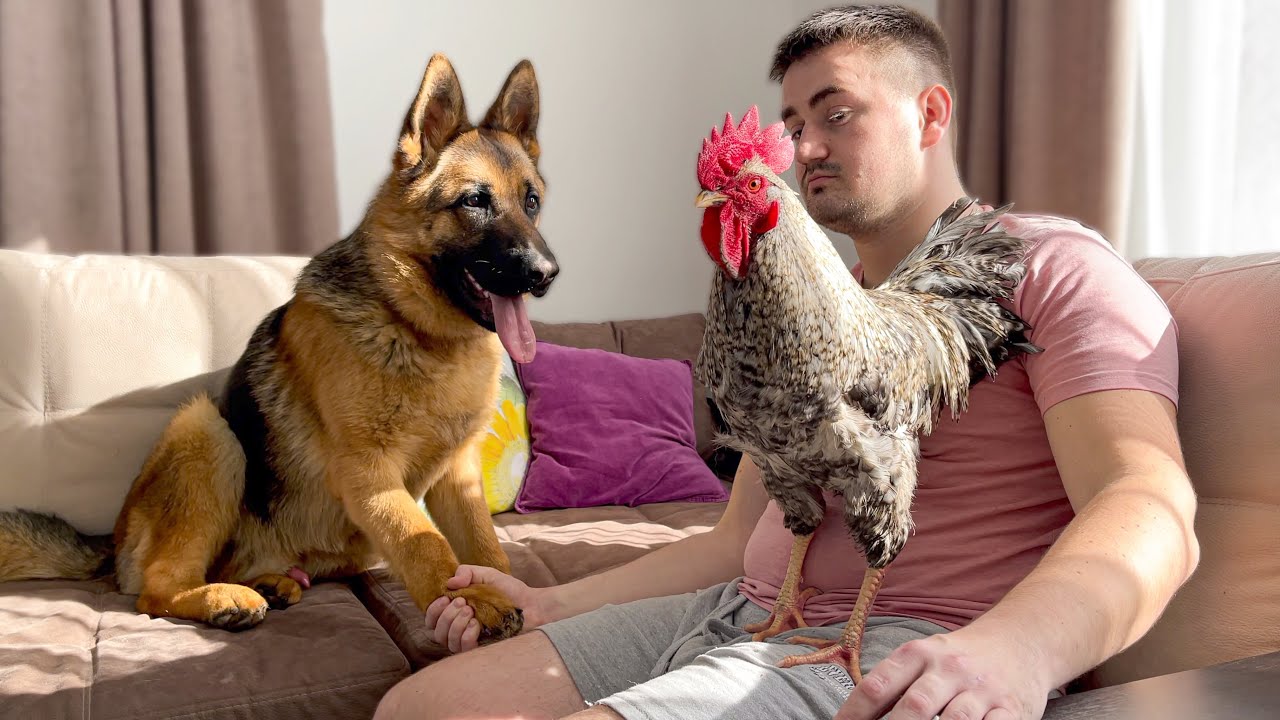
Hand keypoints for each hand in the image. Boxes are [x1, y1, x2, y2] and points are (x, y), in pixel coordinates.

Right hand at [424, 564, 545, 653]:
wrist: (532, 605)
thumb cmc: (510, 591)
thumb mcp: (487, 575)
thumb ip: (467, 573)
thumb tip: (449, 583)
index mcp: (457, 610)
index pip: (432, 618)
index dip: (432, 610)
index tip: (446, 598)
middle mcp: (460, 627)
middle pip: (435, 631)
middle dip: (446, 616)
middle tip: (464, 603)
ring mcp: (470, 640)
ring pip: (447, 641)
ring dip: (455, 624)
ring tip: (471, 612)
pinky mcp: (481, 650)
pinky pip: (463, 649)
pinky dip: (466, 636)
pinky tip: (477, 625)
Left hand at [834, 626, 1052, 719]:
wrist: (1021, 640)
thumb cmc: (960, 656)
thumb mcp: (925, 656)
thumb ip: (894, 681)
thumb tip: (855, 714)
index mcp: (919, 653)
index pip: (879, 685)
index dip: (855, 713)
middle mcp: (950, 669)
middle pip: (916, 705)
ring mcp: (982, 689)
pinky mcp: (1012, 708)